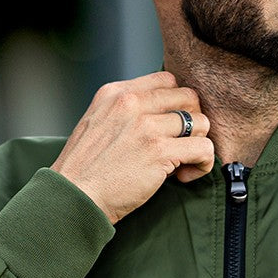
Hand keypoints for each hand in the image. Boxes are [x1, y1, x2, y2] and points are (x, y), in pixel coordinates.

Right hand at [51, 71, 213, 223]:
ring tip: (181, 163)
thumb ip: (125, 112)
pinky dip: (201, 164)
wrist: (74, 196)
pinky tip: (183, 176)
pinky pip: (203, 148)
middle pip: (188, 97)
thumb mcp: (97, 123)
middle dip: (192, 122)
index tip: (169, 127)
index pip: (166, 81)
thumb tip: (160, 116)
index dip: (176, 104)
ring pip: (200, 122)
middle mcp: (131, 103)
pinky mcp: (159, 151)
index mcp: (115, 93)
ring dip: (197, 143)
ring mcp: (146, 126)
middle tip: (180, 145)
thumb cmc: (85, 170)